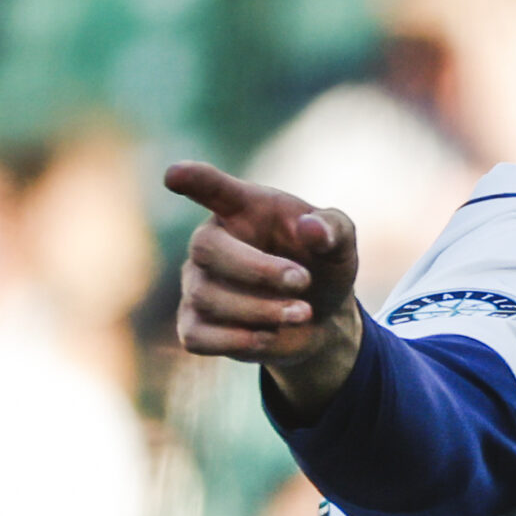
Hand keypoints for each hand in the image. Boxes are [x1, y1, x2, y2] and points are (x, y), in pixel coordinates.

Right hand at [167, 161, 363, 418]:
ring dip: (261, 310)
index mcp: (242, 209)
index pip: (212, 188)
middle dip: (258, 269)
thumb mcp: (340, 243)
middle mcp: (210, 242)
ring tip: (303, 313)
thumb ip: (332, 229)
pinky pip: (197, 337)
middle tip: (303, 280)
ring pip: (207, 297)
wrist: (322, 318)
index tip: (175, 175)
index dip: (194, 180)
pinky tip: (269, 336)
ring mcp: (197, 284)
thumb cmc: (322, 265)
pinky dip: (237, 341)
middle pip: (206, 248)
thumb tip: (310, 229)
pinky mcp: (195, 325)